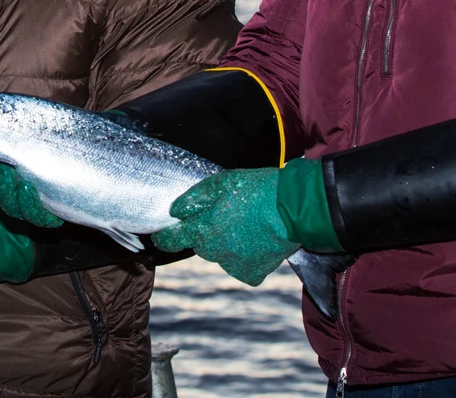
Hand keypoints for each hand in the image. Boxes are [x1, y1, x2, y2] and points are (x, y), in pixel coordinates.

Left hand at [151, 169, 297, 285]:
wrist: (292, 209)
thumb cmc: (256, 191)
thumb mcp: (220, 182)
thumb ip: (194, 198)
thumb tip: (176, 211)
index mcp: (202, 230)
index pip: (171, 240)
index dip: (164, 238)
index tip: (163, 236)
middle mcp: (214, 252)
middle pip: (201, 245)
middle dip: (207, 233)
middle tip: (227, 216)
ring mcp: (233, 265)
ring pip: (221, 255)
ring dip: (227, 244)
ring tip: (246, 226)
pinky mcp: (252, 273)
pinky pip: (240, 266)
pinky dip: (245, 257)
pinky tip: (256, 241)